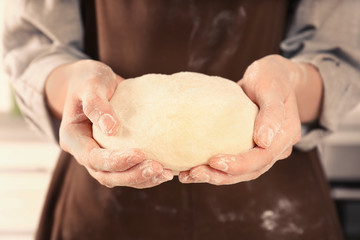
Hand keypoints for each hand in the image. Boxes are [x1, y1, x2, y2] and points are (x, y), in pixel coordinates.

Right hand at [46, 60, 172, 187]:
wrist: (93, 81)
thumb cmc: (89, 79)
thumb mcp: (90, 84)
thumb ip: (96, 103)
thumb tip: (111, 129)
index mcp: (73, 138)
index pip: (93, 158)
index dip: (116, 160)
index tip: (140, 153)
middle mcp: (85, 152)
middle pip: (107, 175)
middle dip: (133, 175)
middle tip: (159, 169)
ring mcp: (99, 156)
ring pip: (119, 178)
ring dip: (142, 179)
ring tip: (166, 174)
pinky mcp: (114, 154)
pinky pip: (128, 171)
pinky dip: (145, 174)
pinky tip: (165, 170)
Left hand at [179, 55, 322, 184]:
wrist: (270, 76)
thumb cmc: (270, 77)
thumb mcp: (272, 88)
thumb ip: (271, 112)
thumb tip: (264, 142)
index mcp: (285, 136)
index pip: (263, 158)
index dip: (239, 164)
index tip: (214, 161)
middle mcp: (275, 148)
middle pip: (250, 171)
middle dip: (221, 175)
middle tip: (194, 173)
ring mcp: (262, 150)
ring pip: (240, 172)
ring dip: (215, 176)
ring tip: (188, 175)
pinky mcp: (247, 147)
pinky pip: (232, 163)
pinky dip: (214, 168)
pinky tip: (192, 169)